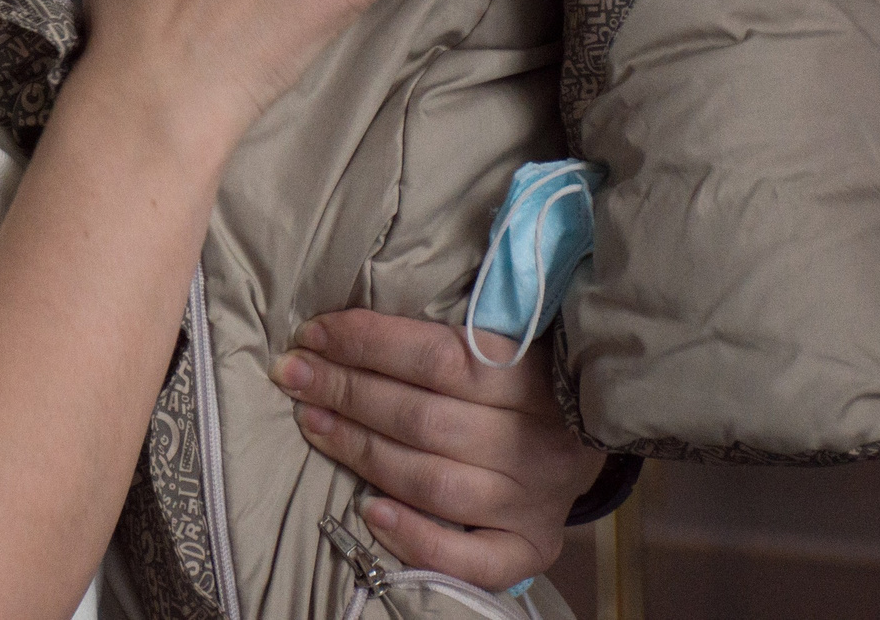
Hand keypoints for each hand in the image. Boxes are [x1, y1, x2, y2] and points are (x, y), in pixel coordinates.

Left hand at [269, 309, 604, 588]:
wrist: (588, 438)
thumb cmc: (523, 381)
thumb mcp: (503, 343)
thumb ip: (443, 334)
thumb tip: (346, 322)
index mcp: (530, 377)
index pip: (435, 357)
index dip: (365, 342)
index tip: (311, 333)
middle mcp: (536, 442)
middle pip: (423, 419)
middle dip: (345, 392)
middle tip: (291, 374)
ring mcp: (534, 500)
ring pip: (433, 482)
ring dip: (359, 451)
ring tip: (310, 423)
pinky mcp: (531, 547)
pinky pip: (469, 557)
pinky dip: (415, 537)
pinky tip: (368, 511)